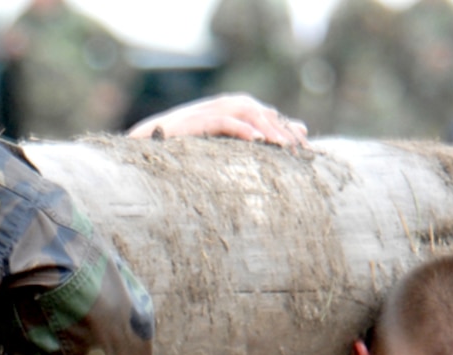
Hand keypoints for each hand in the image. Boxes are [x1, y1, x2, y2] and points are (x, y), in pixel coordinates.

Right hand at [127, 94, 307, 148]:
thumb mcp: (223, 144)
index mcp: (233, 110)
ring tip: (283, 146)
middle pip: (262, 112)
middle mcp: (224, 105)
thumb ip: (254, 136)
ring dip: (267, 127)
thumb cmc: (184, 146)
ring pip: (247, 112)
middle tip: (301, 151)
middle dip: (283, 130)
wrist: (146, 144)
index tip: (306, 151)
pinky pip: (224, 120)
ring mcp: (209, 110)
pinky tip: (256, 140)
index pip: (268, 116)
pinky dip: (241, 128)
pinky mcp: (195, 120)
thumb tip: (295, 131)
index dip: (287, 130)